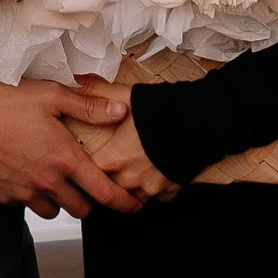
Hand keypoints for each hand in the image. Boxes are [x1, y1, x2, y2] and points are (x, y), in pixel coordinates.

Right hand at [0, 79, 139, 219]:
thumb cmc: (4, 101)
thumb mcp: (50, 94)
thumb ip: (88, 106)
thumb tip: (121, 113)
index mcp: (64, 158)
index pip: (104, 192)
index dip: (124, 203)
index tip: (134, 206)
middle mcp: (47, 181)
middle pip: (82, 210)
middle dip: (89, 201)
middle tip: (86, 185)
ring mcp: (23, 192)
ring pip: (53, 211)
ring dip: (59, 201)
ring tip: (54, 180)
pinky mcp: (2, 195)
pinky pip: (25, 205)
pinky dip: (31, 196)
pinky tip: (26, 175)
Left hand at [79, 83, 178, 203]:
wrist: (201, 120)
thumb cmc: (163, 109)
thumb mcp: (124, 95)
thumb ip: (96, 92)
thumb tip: (76, 80)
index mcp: (113, 158)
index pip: (88, 173)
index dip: (86, 167)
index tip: (88, 161)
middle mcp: (130, 178)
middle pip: (110, 187)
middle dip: (111, 177)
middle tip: (114, 164)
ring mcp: (151, 187)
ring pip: (134, 196)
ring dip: (133, 185)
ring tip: (135, 169)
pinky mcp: (171, 189)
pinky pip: (159, 197)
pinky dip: (158, 189)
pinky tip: (157, 172)